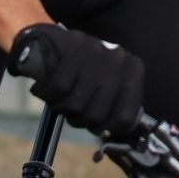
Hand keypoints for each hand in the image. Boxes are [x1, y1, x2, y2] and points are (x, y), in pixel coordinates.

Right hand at [7, 24, 144, 138]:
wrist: (49, 40)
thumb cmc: (81, 71)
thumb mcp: (105, 85)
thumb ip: (113, 107)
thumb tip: (112, 137)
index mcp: (133, 71)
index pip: (126, 118)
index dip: (107, 128)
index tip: (96, 126)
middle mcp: (119, 61)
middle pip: (96, 116)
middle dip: (79, 119)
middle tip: (71, 109)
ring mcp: (96, 53)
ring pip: (75, 105)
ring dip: (61, 107)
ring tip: (59, 97)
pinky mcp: (72, 49)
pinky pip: (58, 90)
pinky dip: (47, 94)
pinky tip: (45, 88)